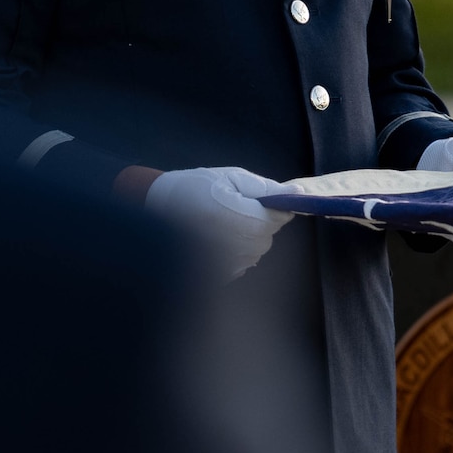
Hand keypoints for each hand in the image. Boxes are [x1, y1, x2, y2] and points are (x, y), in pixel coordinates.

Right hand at [145, 166, 293, 280]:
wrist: (155, 208)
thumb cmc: (195, 187)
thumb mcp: (231, 177)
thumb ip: (266, 188)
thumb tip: (298, 194)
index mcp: (238, 217)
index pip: (277, 218)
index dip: (273, 208)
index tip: (258, 201)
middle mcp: (234, 245)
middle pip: (266, 236)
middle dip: (259, 222)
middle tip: (233, 208)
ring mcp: (225, 264)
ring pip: (255, 250)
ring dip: (247, 237)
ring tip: (220, 223)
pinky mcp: (217, 275)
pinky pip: (241, 262)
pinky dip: (235, 250)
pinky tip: (215, 238)